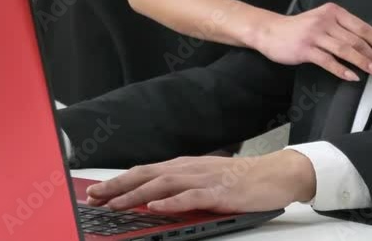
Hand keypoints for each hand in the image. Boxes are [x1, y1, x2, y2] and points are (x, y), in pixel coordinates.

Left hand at [85, 151, 315, 213]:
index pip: (146, 171)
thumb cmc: (242, 179)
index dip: (120, 180)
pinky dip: (172, 200)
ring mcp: (206, 179)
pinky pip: (192, 196)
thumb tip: (154, 197)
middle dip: (119, 186)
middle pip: (148, 174)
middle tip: (94, 197)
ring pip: (164, 184)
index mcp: (186, 166)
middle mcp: (192, 168)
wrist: (277, 174)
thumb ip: (182, 186)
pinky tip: (157, 205)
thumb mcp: (207, 179)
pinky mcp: (221, 192)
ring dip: (137, 194)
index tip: (97, 191)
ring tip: (116, 205)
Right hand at [254, 4, 371, 81]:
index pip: (363, 27)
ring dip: (364, 63)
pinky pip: (328, 61)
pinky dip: (342, 70)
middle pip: (357, 40)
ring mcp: (315, 34)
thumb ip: (343, 30)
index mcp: (335, 12)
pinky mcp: (305, 49)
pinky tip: (353, 78)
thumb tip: (370, 46)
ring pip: (346, 50)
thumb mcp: (323, 21)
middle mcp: (326, 20)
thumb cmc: (300, 29)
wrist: (270, 31)